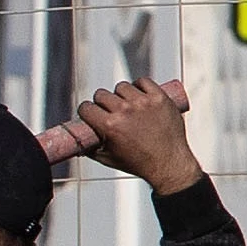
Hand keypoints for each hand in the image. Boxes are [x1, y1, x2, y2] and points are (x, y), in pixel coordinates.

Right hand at [62, 77, 204, 191]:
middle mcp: (125, 111)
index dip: (86, 111)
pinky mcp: (159, 98)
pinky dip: (140, 86)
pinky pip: (143, 81)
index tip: (91, 114)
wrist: (169, 164)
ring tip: (128, 105)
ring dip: (122, 94)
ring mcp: (143, 103)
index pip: (86, 107)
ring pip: (122, 87)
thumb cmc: (138, 163)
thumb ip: (90, 149)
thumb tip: (77, 143)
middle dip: (102, 103)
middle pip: (102, 94)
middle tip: (110, 111)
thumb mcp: (108, 159)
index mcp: (109, 126)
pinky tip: (140, 95)